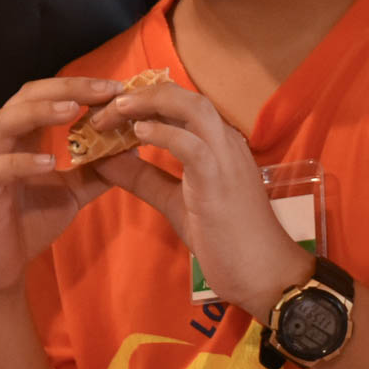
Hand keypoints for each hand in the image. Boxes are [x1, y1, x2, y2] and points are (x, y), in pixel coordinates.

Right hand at [0, 77, 127, 302]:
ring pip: (6, 121)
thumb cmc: (29, 222)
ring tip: (73, 110)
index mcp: (24, 135)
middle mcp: (3, 139)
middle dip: (67, 88)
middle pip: (28, 95)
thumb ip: (96, 170)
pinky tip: (49, 161)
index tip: (117, 88)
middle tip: (105, 89)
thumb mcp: (72, 192)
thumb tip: (131, 149)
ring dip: (40, 112)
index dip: (80, 86)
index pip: (48, 94)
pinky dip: (22, 161)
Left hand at [101, 83, 312, 319]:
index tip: (108, 107)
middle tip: (103, 109)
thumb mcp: (174, 201)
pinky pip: (193, 146)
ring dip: (150, 103)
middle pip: (181, 96)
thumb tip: (102, 159)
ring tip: (118, 110)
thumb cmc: (225, 239)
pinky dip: (164, 134)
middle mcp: (223, 141)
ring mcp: (225, 158)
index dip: (141, 98)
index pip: (177, 103)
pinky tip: (138, 134)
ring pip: (192, 108)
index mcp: (215, 143)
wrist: (265, 274)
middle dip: (139, 94)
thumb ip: (142, 177)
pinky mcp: (220, 181)